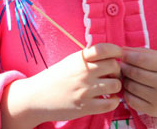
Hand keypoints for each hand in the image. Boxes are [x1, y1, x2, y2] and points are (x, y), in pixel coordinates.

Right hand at [1, 43, 122, 128]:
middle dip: (117, 70)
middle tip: (112, 74)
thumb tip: (111, 54)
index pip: (105, 49)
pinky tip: (109, 99)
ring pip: (116, 85)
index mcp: (80, 58)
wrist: (38, 97)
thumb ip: (89, 57)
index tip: (118, 54)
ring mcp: (85, 90)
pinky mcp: (85, 107)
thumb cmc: (57, 77)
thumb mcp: (71, 61)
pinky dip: (114, 101)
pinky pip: (110, 104)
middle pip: (114, 66)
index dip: (116, 50)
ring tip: (110, 87)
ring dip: (116, 86)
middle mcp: (84, 72)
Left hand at [121, 47, 156, 117]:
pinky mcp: (153, 111)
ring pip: (131, 87)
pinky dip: (127, 92)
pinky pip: (132, 101)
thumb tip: (122, 50)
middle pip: (134, 73)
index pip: (141, 60)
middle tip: (121, 63)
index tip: (121, 52)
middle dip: (124, 66)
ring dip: (124, 79)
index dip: (128, 55)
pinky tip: (130, 86)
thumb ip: (144, 53)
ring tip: (126, 74)